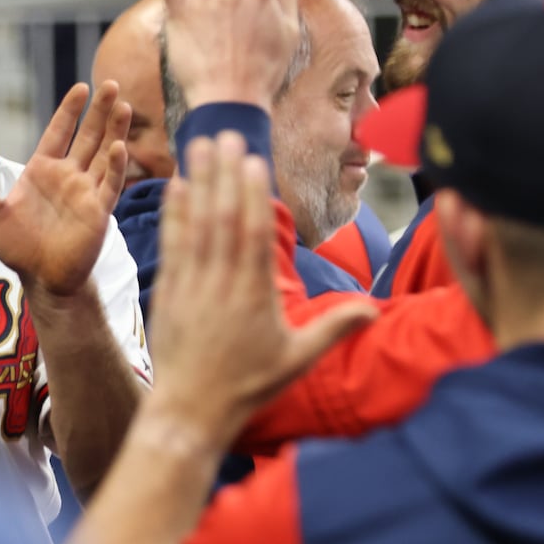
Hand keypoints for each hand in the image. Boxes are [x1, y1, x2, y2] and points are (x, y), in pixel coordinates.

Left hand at [0, 81, 129, 297]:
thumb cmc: (17, 247)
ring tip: (124, 106)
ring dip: (115, 131)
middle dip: (100, 112)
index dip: (70, 111)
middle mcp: (68, 175)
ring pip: (104, 154)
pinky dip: (115, 166)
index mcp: (43, 169)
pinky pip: (109, 184)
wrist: (41, 278)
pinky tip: (119, 147)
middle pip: (88, 136)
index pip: (59, 132)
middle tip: (112, 85)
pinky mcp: (98, 211)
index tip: (81, 88)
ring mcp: (86, 191)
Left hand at [148, 133, 376, 446]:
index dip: (254, 196)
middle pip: (224, 220)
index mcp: (255, 296)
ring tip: (199, 145)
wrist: (192, 409)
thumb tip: (374, 308)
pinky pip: (172, 244)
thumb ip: (334, 328)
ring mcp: (192, 285)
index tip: (255, 161)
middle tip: (227, 135)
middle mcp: (222, 284)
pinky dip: (173, 213)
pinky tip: (174, 184)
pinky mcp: (169, 290)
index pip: (255, 236)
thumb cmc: (249, 385)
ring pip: (197, 225)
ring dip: (198, 182)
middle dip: (226, 175)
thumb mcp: (298, 359)